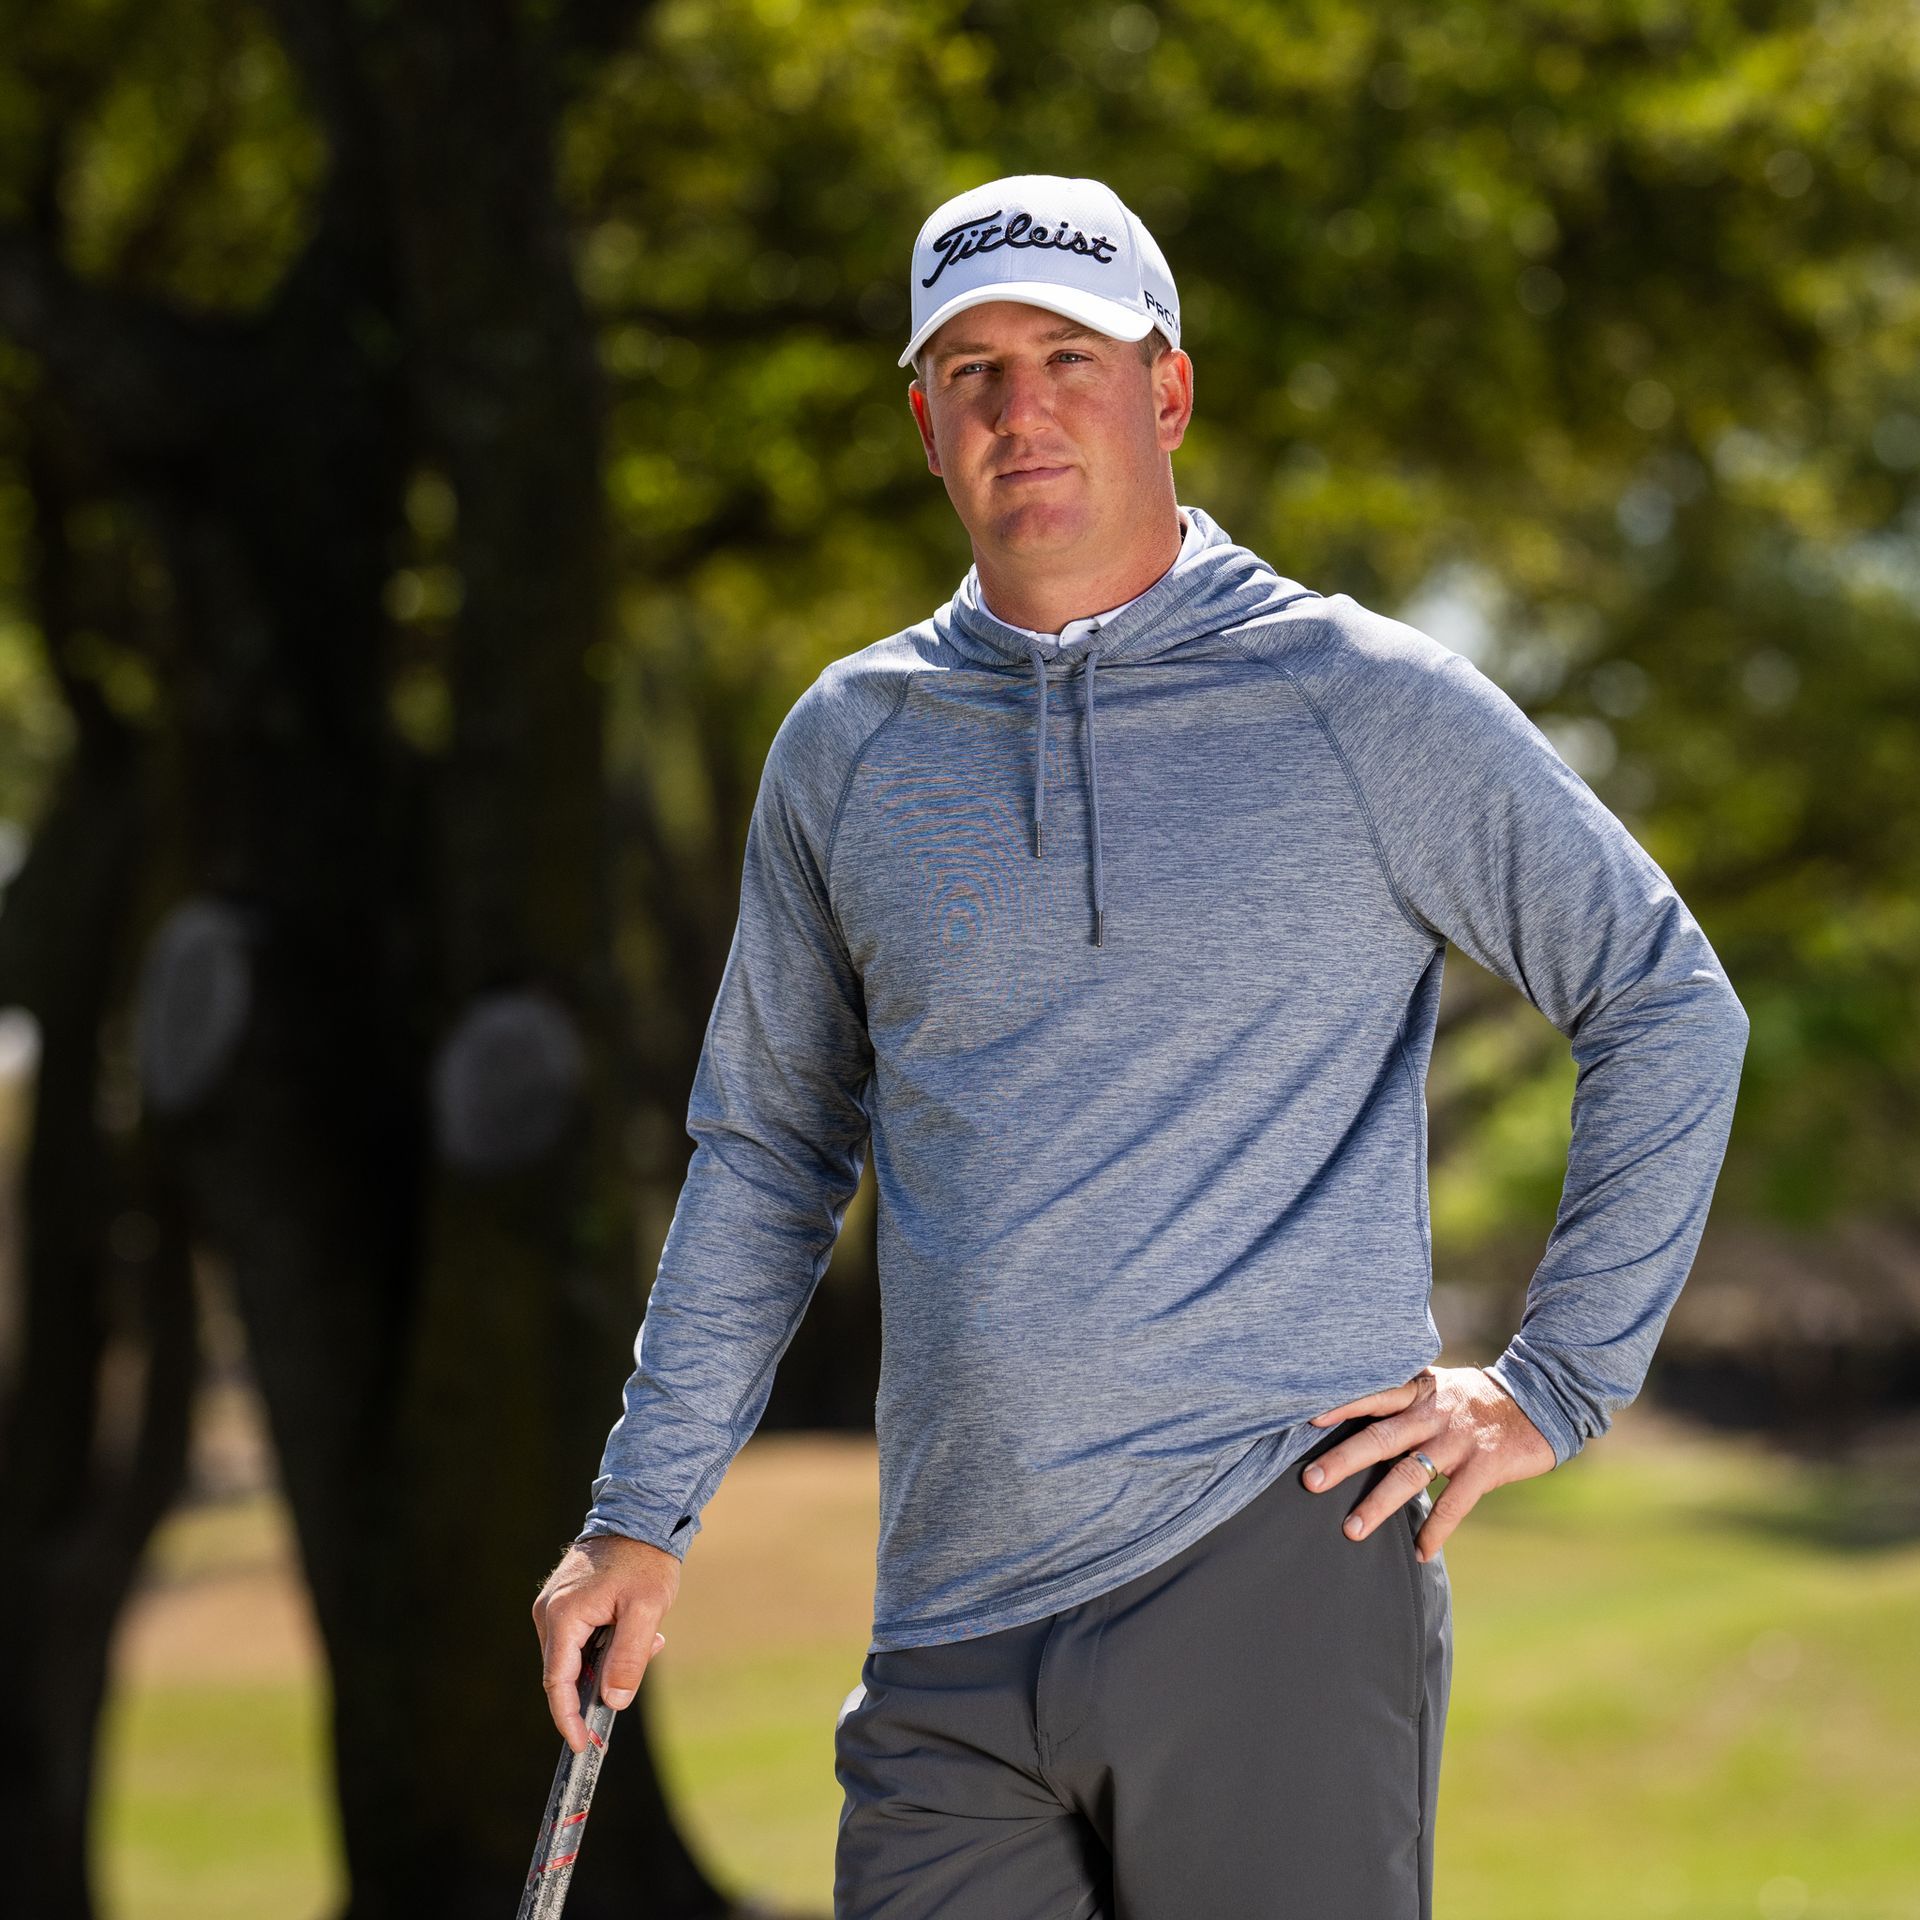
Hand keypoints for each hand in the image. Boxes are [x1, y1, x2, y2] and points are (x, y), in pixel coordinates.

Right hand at [531, 1534, 681, 1751]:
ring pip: (577, 1655)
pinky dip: (607, 1643)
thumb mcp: (646, 1611)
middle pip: (568, 1671)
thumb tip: (612, 1703)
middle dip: (602, 1682)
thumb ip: (628, 1658)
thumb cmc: (645, 1560)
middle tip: (643, 1663)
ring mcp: (554, 1605)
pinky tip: (637, 1629)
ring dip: (610, 1659)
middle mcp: (549, 1613)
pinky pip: (581, 1637)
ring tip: (650, 1637)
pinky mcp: (565, 1600)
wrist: (641, 1515)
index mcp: (563, 1616)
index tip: (583, 1746)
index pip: (558, 1683)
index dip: (569, 1718)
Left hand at [1299, 1364, 1556, 1561]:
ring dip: (1378, 1504)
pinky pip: (1453, 1504)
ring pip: (1409, 1475)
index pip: (1373, 1395)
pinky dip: (1435, 1530)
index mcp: (1419, 1391)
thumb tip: (1356, 1415)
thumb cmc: (1477, 1398)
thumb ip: (1404, 1399)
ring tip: (1352, 1531)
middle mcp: (1433, 1413)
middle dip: (1344, 1461)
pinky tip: (1420, 1553)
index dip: (1341, 1406)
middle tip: (1311, 1481)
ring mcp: (1458, 1440)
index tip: (1308, 1420)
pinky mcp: (1484, 1466)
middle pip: (1381, 1438)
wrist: (1541, 1400)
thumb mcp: (1439, 1386)